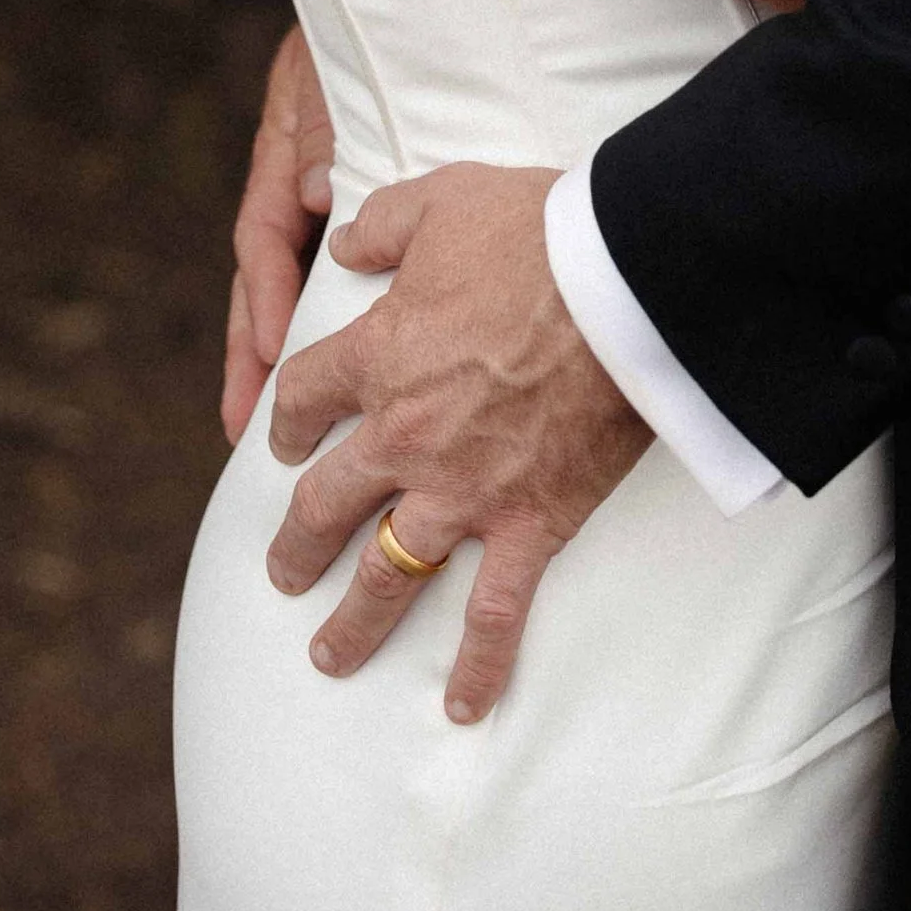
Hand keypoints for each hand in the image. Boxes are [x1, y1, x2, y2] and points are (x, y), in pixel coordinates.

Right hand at [222, 24, 335, 441]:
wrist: (405, 0)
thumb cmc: (370, 30)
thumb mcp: (332, 75)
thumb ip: (321, 131)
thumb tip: (315, 195)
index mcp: (282, 151)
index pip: (263, 238)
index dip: (264, 300)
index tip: (268, 359)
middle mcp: (296, 182)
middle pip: (266, 279)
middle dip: (255, 354)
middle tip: (248, 427)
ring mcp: (321, 197)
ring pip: (298, 283)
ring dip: (289, 348)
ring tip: (275, 422)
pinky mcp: (354, 205)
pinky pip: (339, 268)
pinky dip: (333, 316)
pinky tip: (340, 366)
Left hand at [265, 161, 649, 712]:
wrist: (627, 282)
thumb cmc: (539, 229)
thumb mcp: (446, 199)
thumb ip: (385, 224)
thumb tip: (344, 241)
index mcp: (379, 356)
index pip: (305, 398)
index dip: (287, 419)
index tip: (284, 439)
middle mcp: (404, 436)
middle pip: (325, 504)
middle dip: (298, 544)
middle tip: (284, 574)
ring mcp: (464, 491)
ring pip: (388, 574)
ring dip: (353, 621)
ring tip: (327, 657)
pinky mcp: (529, 524)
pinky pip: (494, 614)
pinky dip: (478, 668)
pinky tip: (463, 711)